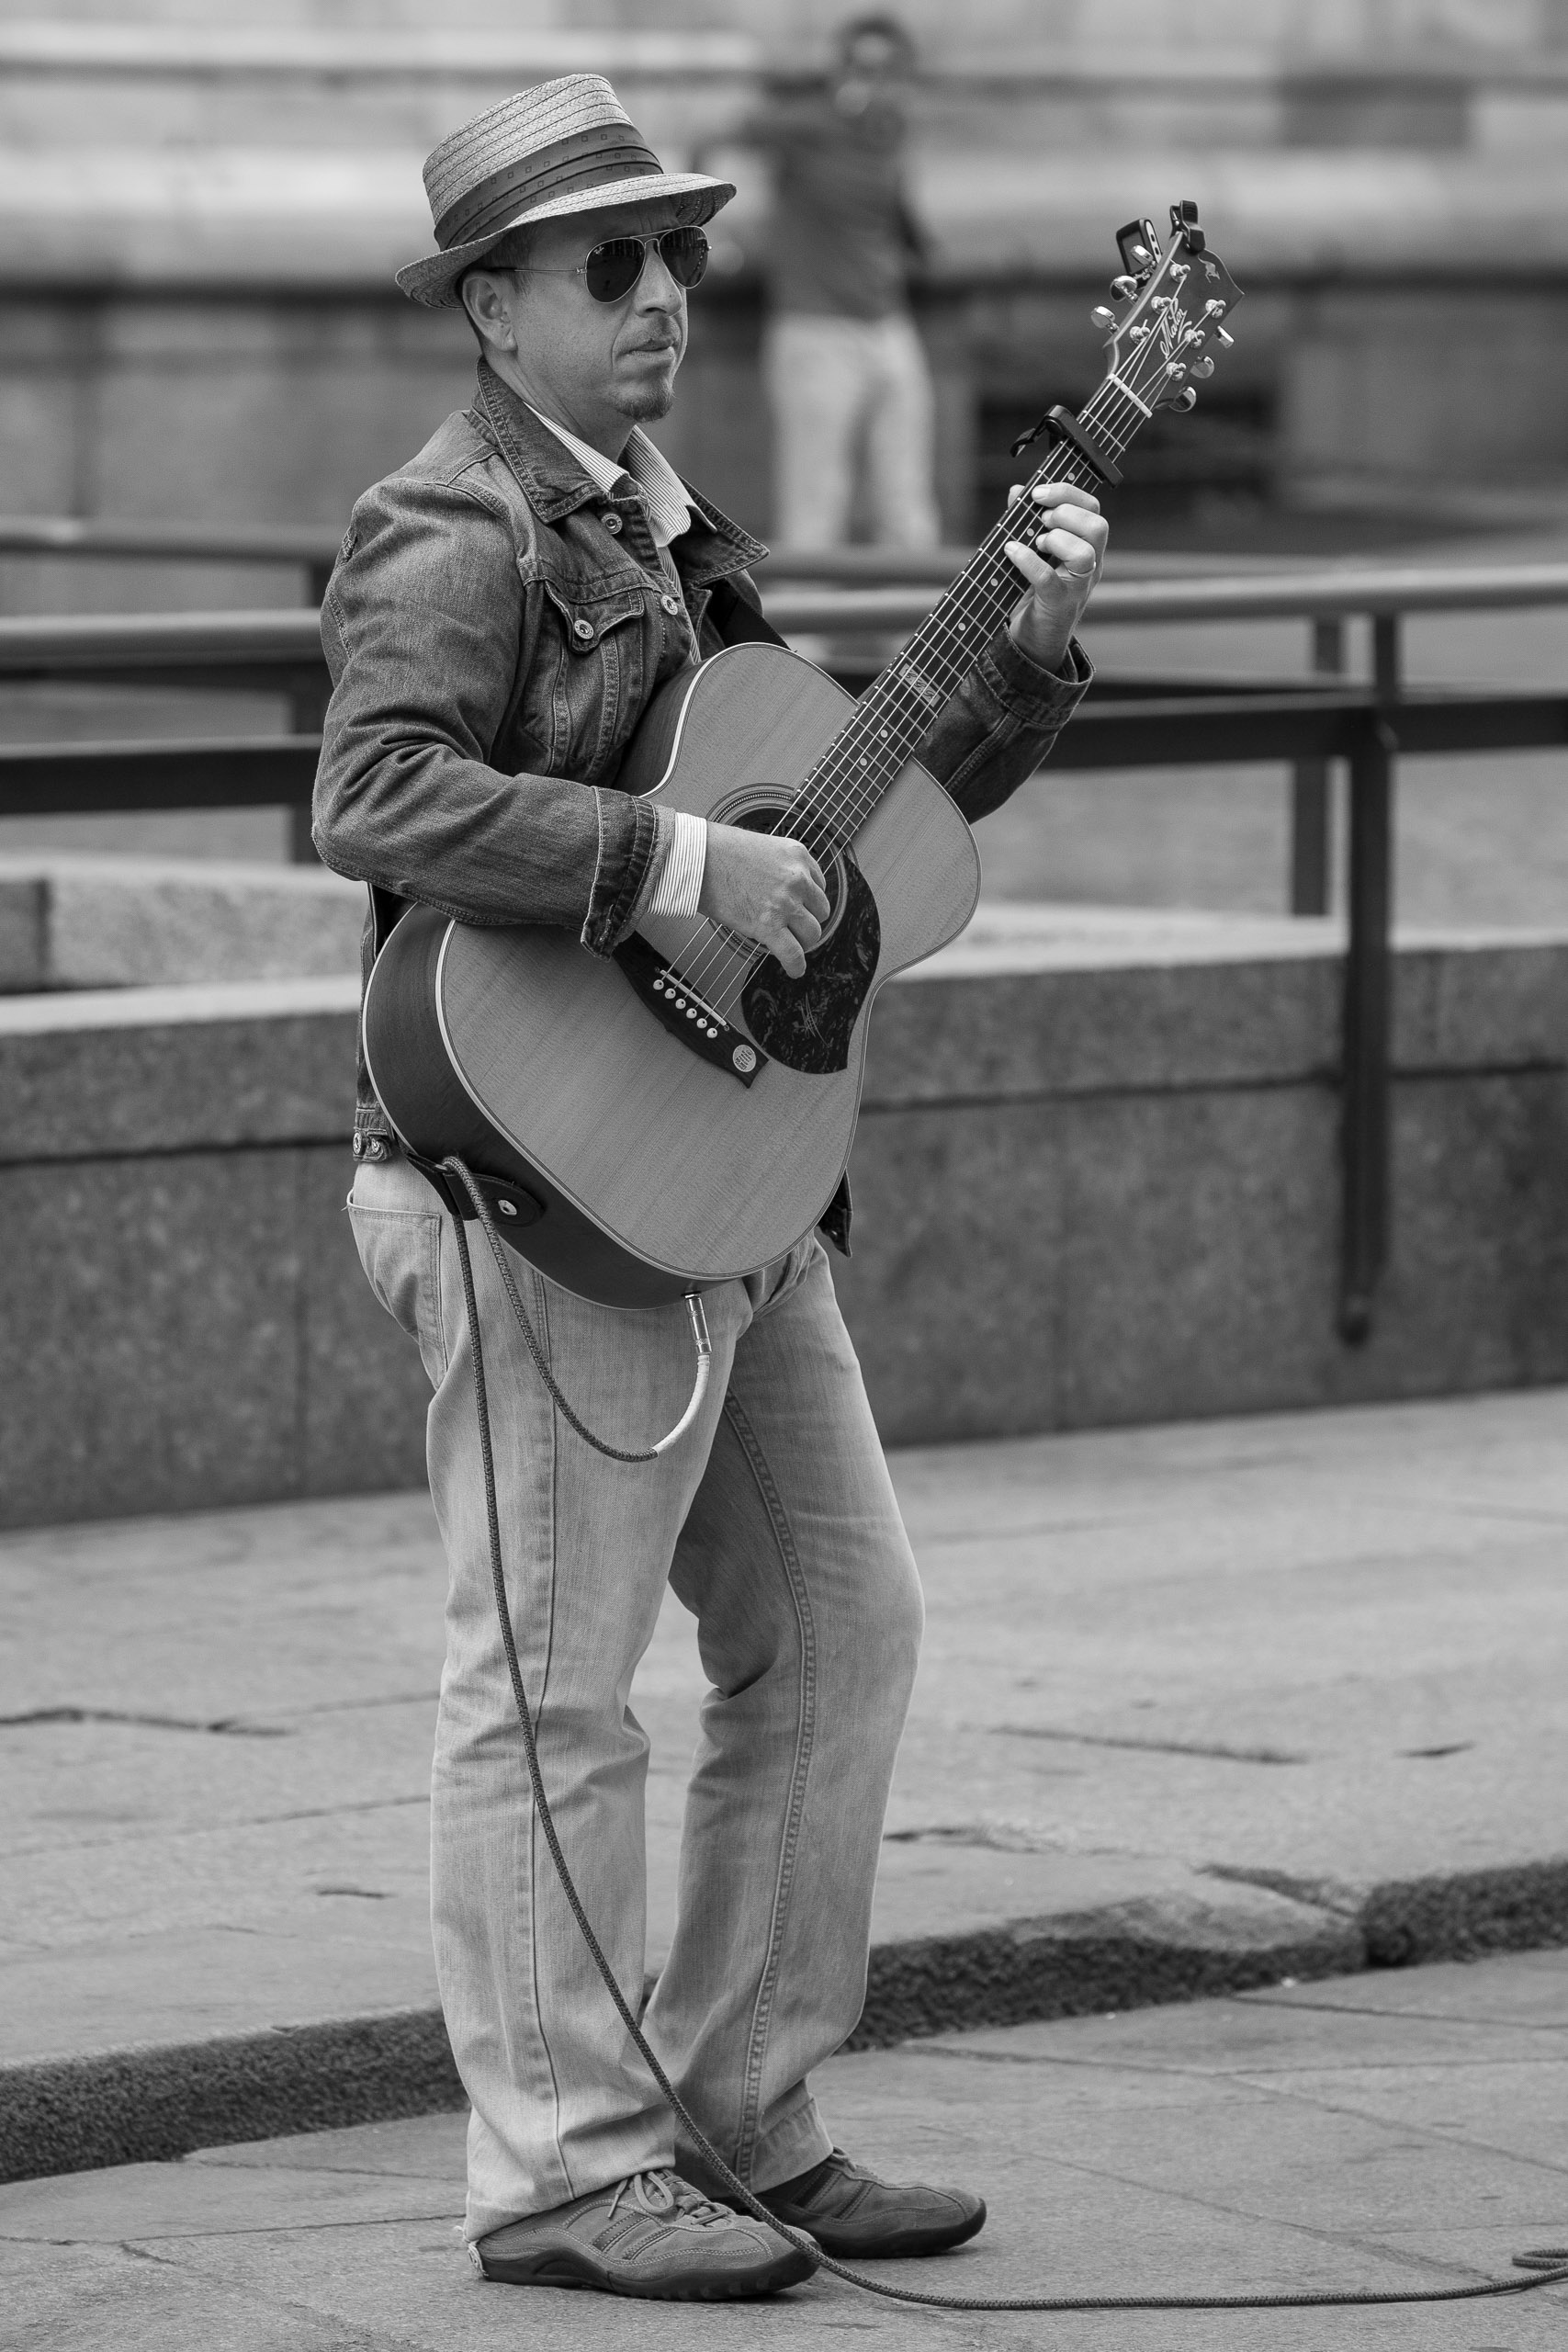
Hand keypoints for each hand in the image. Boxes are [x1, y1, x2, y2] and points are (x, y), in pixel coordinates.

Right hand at [699, 822, 829, 979]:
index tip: (800, 907)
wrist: (697, 858)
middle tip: (794, 926)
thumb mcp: (762, 847)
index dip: (808, 899)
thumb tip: (776, 886)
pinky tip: (794, 969)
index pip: (818, 884)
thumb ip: (778, 866)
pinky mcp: (769, 925)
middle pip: (820, 911)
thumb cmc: (718, 850)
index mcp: (796, 856)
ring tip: (791, 945)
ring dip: (802, 941)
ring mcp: (785, 903)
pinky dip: (796, 965)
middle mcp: (797, 878)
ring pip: (812, 933)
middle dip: (808, 920)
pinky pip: (793, 953)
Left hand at [1003, 480, 1108, 673]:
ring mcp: (1078, 586)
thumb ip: (1027, 521)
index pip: (1093, 510)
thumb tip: (1016, 491)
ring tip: (1037, 541)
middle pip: (1098, 527)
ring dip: (1057, 538)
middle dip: (1065, 513)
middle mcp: (1091, 565)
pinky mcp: (1059, 604)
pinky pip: (1049, 578)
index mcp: (1088, 546)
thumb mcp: (1034, 552)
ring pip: (1085, 553)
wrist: (1035, 640)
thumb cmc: (1036, 591)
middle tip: (1041, 519)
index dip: (1068, 494)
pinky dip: (1028, 561)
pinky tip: (1012, 551)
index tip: (1038, 492)